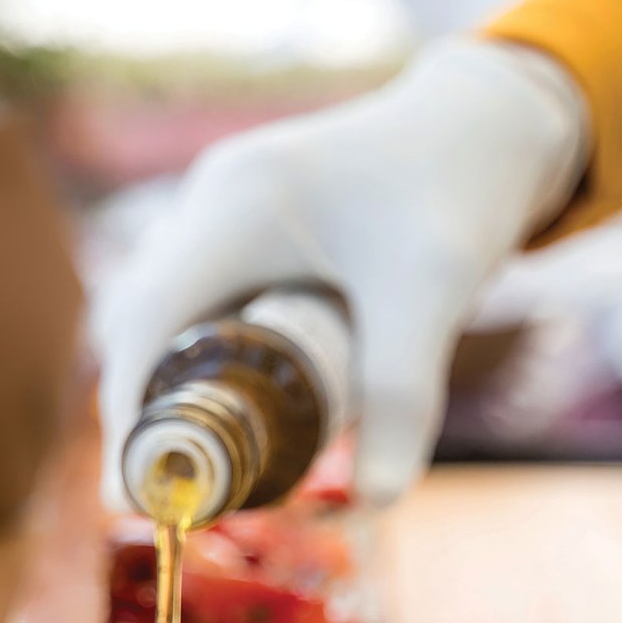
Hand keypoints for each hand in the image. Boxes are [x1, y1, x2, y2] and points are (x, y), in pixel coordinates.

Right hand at [95, 37, 588, 507]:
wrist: (493, 122)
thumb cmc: (460, 193)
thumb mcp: (434, 295)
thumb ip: (403, 396)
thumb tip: (379, 500)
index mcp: (238, 207)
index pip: (145, 322)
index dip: (128, 414)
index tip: (129, 496)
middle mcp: (213, 201)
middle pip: (140, 322)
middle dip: (146, 411)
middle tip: (169, 493)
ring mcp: (226, 209)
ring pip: (167, 313)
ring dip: (173, 387)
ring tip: (202, 465)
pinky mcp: (250, 226)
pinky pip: (202, 301)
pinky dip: (205, 360)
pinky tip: (238, 410)